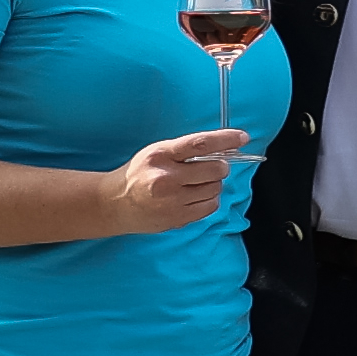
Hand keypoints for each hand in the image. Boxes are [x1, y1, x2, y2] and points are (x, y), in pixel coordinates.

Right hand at [108, 128, 246, 231]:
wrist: (114, 203)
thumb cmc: (139, 174)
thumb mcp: (157, 152)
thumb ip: (187, 150)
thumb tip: (225, 147)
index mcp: (161, 155)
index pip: (200, 144)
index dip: (226, 139)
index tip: (242, 137)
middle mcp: (166, 178)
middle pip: (215, 169)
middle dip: (219, 167)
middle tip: (210, 167)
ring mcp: (172, 201)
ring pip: (215, 188)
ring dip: (212, 184)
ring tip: (193, 184)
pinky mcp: (177, 218)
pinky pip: (211, 206)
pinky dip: (208, 200)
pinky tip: (192, 197)